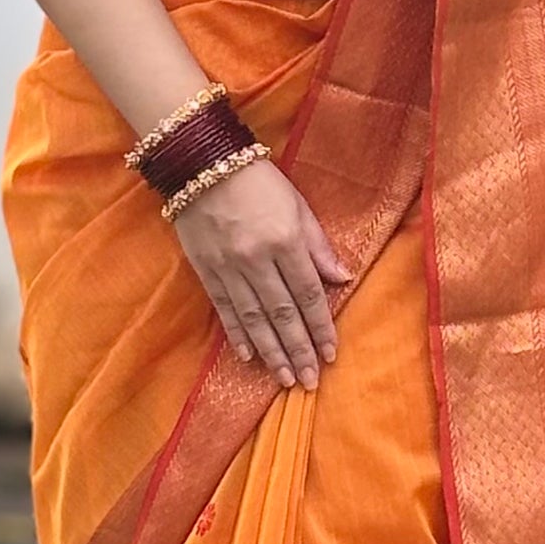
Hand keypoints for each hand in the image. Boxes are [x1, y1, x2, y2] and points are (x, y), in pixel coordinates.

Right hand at [171, 155, 350, 389]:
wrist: (201, 163)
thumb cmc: (258, 180)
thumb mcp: (297, 205)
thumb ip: (318, 245)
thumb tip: (344, 279)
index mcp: (285, 241)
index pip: (309, 294)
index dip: (321, 327)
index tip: (331, 354)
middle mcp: (257, 259)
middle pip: (283, 314)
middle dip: (298, 350)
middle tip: (309, 380)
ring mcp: (229, 267)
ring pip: (254, 318)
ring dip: (271, 352)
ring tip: (284, 378)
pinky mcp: (205, 269)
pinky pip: (224, 309)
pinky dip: (237, 334)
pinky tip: (248, 356)